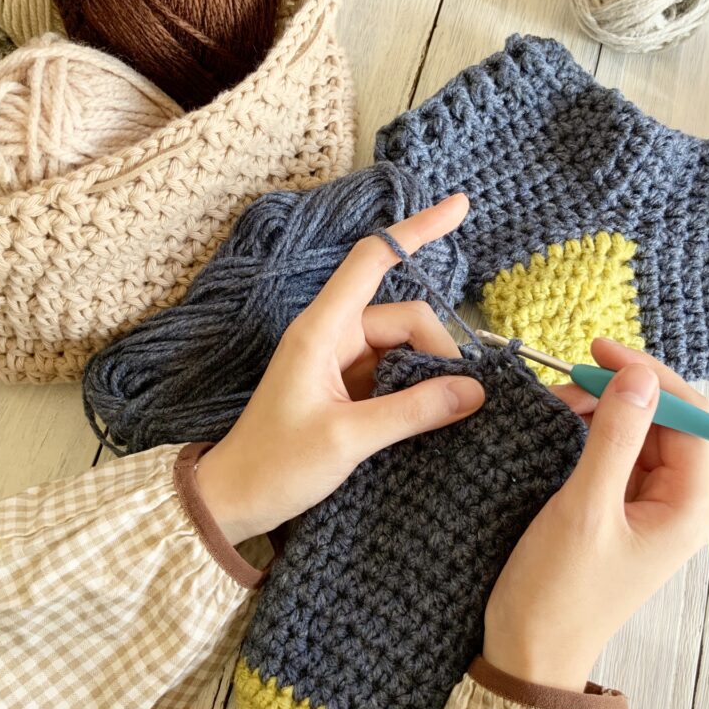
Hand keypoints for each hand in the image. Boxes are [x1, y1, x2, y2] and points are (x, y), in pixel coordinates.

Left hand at [195, 194, 485, 544]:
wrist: (234, 501)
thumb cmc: (275, 466)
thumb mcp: (348, 439)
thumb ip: (412, 411)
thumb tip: (473, 390)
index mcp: (322, 330)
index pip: (373, 260)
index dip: (417, 229)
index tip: (460, 207)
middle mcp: (332, 336)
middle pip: (406, 317)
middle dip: (439, 351)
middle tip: (460, 402)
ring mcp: (340, 362)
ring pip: (404, 348)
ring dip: (430, 373)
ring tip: (445, 416)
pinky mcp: (346, 388)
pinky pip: (394, 373)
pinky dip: (416, 389)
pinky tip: (431, 416)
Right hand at [483, 339, 708, 690]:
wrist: (527, 651)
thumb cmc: (558, 593)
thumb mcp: (584, 508)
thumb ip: (614, 438)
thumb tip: (638, 377)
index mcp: (687, 506)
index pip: (691, 417)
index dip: (649, 377)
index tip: (600, 351)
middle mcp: (675, 503)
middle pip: (664, 421)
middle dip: (617, 393)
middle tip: (565, 380)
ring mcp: (646, 507)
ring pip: (634, 433)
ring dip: (597, 410)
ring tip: (553, 403)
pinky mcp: (617, 510)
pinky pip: (613, 454)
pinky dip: (586, 433)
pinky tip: (556, 424)